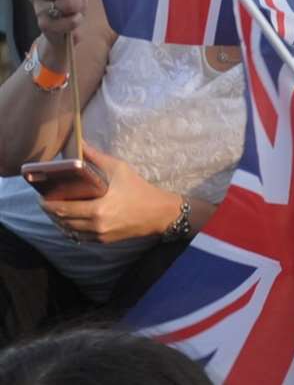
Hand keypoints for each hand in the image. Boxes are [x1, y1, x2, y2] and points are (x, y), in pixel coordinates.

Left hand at [40, 147, 181, 243]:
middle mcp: (95, 225)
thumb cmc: (140, 189)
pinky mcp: (104, 241)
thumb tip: (79, 144)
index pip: (62, 209)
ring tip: (58, 210)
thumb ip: (96, 157)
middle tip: (48, 201)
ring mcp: (99, 235)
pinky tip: (72, 220)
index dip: (48, 204)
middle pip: (62, 221)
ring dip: (60, 221)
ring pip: (69, 231)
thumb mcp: (119, 169)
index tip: (42, 197)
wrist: (160, 213)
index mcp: (97, 209)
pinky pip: (80, 237)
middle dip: (52, 212)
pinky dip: (72, 229)